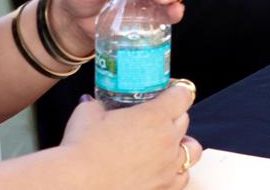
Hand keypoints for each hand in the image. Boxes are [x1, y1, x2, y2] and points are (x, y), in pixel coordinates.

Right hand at [61, 81, 201, 189]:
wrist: (77, 184)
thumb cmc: (81, 148)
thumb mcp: (87, 114)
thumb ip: (96, 104)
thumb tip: (92, 102)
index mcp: (154, 116)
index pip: (183, 95)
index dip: (178, 90)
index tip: (169, 90)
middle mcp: (167, 141)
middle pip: (185, 120)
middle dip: (174, 115)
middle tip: (156, 116)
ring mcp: (168, 168)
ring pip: (192, 150)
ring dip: (182, 143)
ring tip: (166, 143)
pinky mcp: (163, 189)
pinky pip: (183, 177)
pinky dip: (177, 171)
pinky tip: (162, 168)